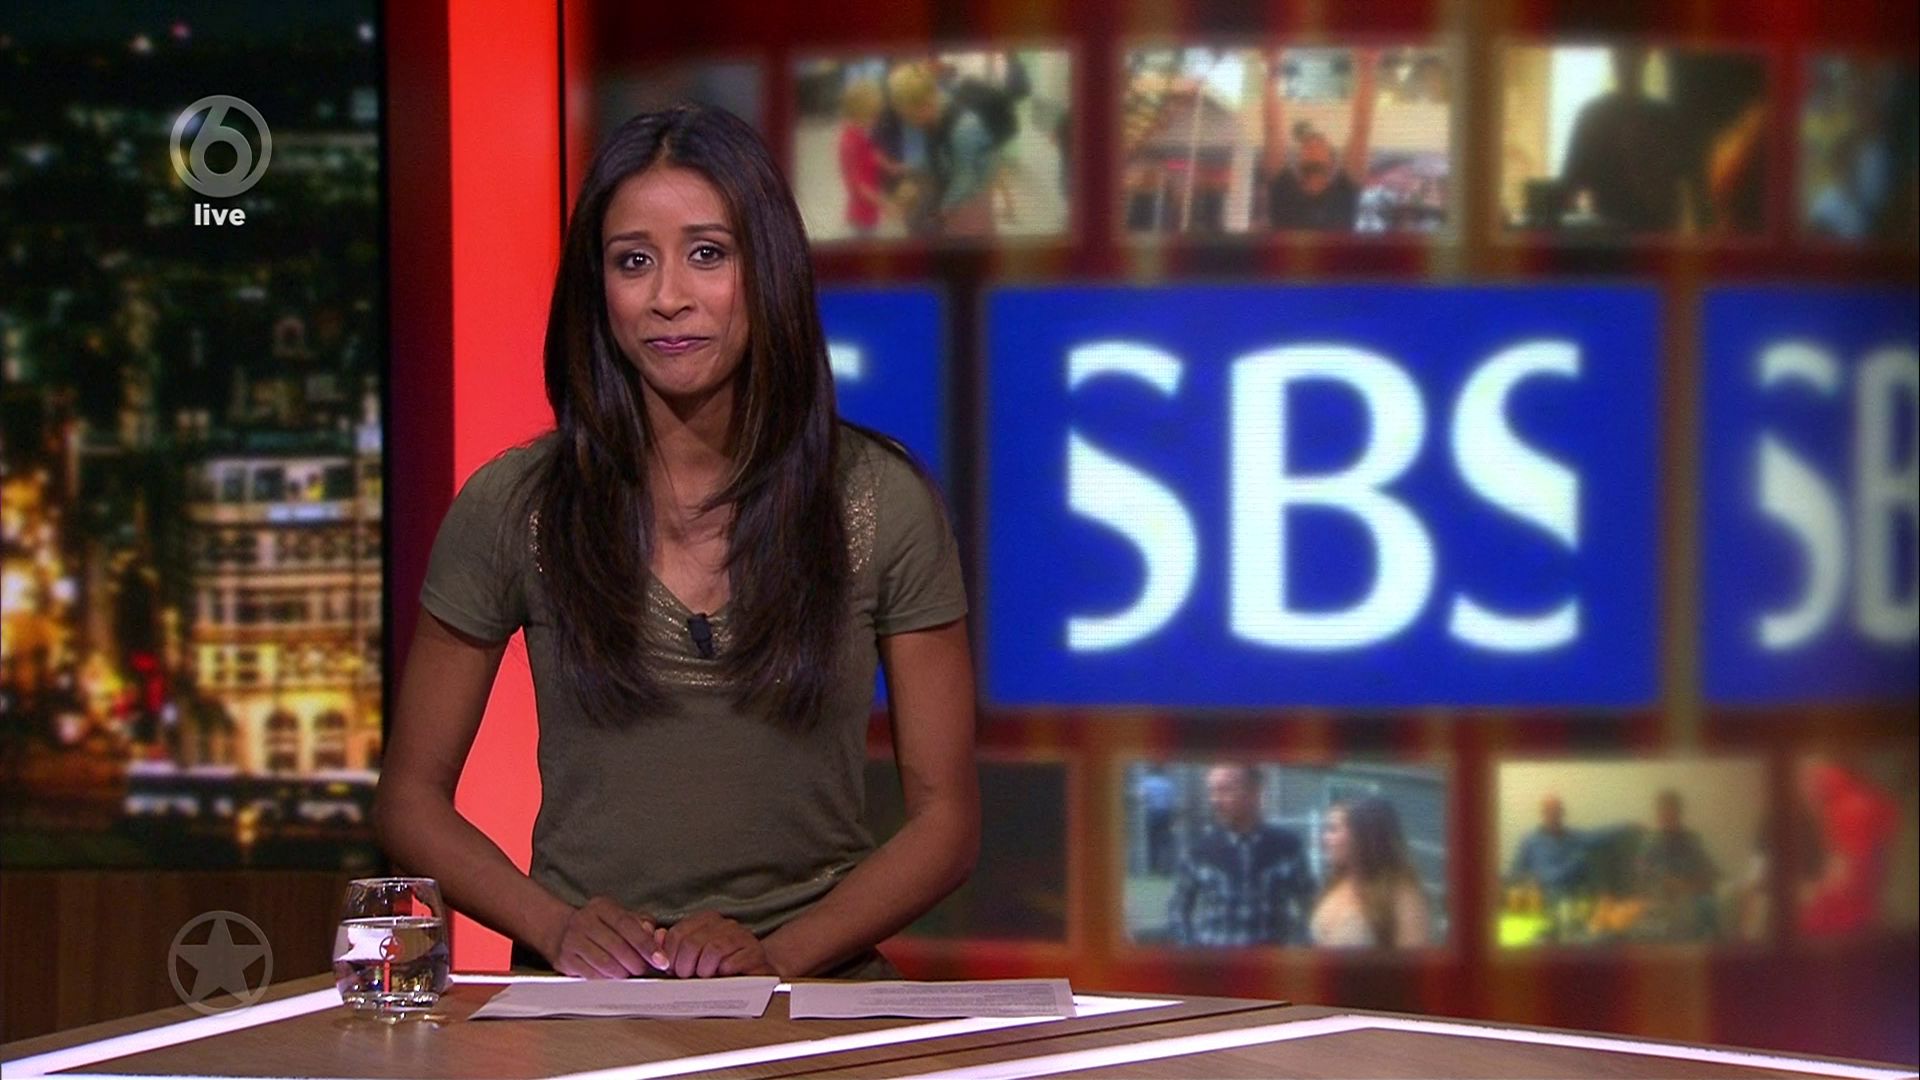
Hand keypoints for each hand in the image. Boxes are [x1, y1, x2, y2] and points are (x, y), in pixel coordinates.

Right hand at [545, 897, 670, 978]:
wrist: (561, 932)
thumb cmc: (599, 926)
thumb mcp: (620, 916)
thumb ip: (641, 924)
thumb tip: (655, 936)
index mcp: (602, 907)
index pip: (627, 925)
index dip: (646, 944)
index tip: (661, 960)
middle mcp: (584, 921)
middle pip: (617, 946)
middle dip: (636, 962)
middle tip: (645, 968)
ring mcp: (572, 940)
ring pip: (605, 963)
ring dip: (623, 972)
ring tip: (629, 972)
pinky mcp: (565, 959)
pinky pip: (592, 975)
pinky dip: (607, 979)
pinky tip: (613, 976)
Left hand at [657, 910, 775, 977]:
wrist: (755, 974)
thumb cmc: (719, 967)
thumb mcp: (692, 957)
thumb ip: (673, 946)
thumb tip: (657, 935)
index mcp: (707, 920)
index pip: (678, 934)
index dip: (670, 956)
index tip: (672, 971)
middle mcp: (724, 924)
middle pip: (692, 943)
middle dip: (685, 966)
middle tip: (687, 978)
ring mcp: (742, 936)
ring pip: (713, 950)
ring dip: (704, 970)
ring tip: (705, 978)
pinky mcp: (755, 953)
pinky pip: (732, 962)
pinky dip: (723, 973)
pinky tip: (723, 977)